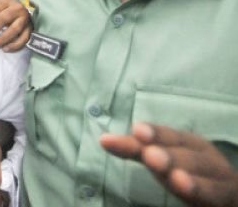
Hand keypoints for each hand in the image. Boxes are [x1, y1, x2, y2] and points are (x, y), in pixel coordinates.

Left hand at [0, 0, 31, 51]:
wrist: (24, 10)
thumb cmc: (5, 5)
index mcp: (7, 0)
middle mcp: (17, 8)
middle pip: (2, 19)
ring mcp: (25, 19)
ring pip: (14, 29)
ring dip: (1, 39)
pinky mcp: (30, 29)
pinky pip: (24, 38)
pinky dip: (14, 45)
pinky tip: (4, 50)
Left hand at [100, 122, 237, 206]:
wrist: (229, 196)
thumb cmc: (190, 173)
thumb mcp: (164, 157)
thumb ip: (136, 149)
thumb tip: (104, 140)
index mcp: (194, 146)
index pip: (172, 137)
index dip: (157, 134)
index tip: (138, 130)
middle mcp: (212, 163)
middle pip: (192, 159)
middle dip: (172, 157)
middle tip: (151, 156)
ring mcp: (224, 186)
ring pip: (211, 186)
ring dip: (195, 183)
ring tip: (178, 180)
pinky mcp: (227, 203)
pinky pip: (217, 201)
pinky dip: (205, 195)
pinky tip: (190, 193)